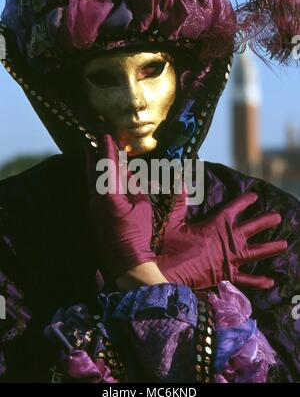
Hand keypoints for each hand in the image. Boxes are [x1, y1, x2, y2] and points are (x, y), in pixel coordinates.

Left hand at [85, 134, 156, 280]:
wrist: (127, 261)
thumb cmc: (139, 234)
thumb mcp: (142, 206)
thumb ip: (135, 187)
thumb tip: (129, 174)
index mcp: (109, 197)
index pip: (107, 168)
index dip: (107, 150)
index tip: (105, 135)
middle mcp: (96, 202)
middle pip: (92, 173)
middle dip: (92, 156)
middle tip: (91, 141)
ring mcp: (93, 210)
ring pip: (92, 183)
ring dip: (94, 169)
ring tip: (95, 155)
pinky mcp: (95, 217)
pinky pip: (95, 194)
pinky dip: (98, 182)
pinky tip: (103, 178)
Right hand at [157, 190, 287, 289]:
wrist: (169, 271)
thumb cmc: (171, 246)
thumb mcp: (174, 222)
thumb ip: (180, 202)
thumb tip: (179, 181)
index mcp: (216, 225)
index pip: (234, 209)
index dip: (245, 201)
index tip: (254, 197)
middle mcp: (228, 241)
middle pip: (252, 228)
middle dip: (265, 222)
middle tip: (278, 217)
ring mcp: (230, 259)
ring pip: (255, 252)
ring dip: (270, 248)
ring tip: (284, 245)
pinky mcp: (227, 275)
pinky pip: (246, 279)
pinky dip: (258, 281)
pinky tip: (271, 282)